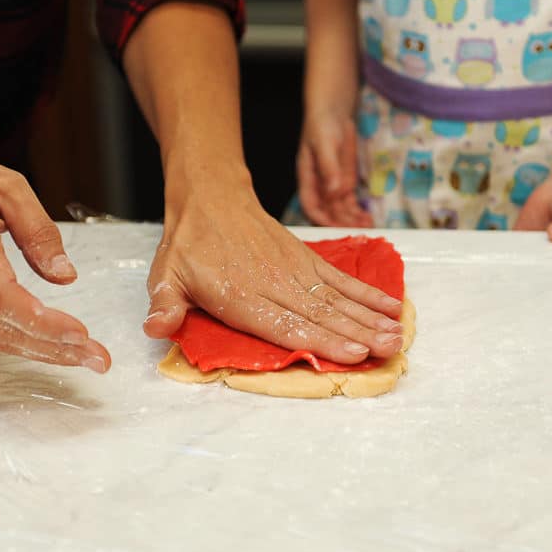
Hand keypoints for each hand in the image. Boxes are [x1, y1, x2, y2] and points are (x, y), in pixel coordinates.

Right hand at [0, 137, 110, 371]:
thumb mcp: (7, 186)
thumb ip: (39, 231)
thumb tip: (66, 276)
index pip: (1, 295)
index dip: (41, 321)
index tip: (80, 332)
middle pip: (4, 326)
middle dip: (57, 348)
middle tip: (100, 359)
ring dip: (45, 353)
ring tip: (87, 358)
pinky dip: (25, 343)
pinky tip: (54, 347)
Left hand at [144, 169, 401, 363]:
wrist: (211, 198)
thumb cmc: (189, 246)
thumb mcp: (165, 275)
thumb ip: (165, 304)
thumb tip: (155, 328)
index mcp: (243, 296)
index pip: (287, 325)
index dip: (322, 341)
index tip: (352, 353)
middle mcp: (275, 285)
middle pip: (322, 315)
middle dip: (358, 334)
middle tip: (389, 350)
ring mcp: (295, 271)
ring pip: (337, 299)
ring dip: (370, 318)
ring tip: (397, 334)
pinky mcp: (307, 259)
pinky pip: (341, 279)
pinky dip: (366, 293)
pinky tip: (389, 306)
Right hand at [296, 112, 371, 227]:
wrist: (333, 112)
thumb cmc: (322, 124)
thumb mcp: (324, 142)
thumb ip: (328, 166)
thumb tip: (333, 190)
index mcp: (307, 177)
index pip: (310, 205)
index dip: (321, 218)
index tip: (335, 227)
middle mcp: (319, 186)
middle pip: (327, 212)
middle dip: (341, 223)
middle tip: (358, 230)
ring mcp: (332, 186)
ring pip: (340, 211)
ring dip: (352, 221)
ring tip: (368, 226)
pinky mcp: (345, 183)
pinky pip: (350, 204)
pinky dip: (358, 213)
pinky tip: (368, 220)